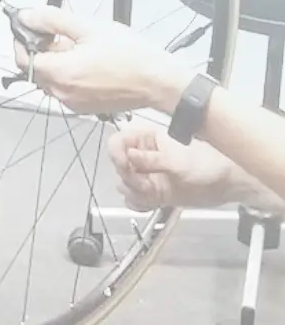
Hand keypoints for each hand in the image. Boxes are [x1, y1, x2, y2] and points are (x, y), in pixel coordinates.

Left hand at [13, 5, 178, 114]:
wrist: (157, 81)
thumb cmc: (129, 54)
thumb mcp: (89, 27)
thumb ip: (53, 20)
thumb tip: (27, 16)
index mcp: (61, 73)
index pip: (22, 59)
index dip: (21, 41)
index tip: (29, 27)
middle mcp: (62, 94)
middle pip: (34, 71)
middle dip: (38, 51)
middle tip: (56, 32)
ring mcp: (73, 104)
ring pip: (49, 80)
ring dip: (53, 62)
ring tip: (75, 45)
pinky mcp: (85, 108)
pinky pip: (64, 89)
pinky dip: (66, 74)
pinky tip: (85, 60)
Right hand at [107, 121, 234, 210]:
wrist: (226, 184)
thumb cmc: (206, 164)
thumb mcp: (178, 161)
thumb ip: (152, 159)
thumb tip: (129, 155)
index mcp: (147, 139)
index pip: (118, 141)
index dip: (117, 154)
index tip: (125, 167)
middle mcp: (144, 155)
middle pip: (118, 165)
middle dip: (129, 178)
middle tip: (146, 186)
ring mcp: (148, 174)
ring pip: (124, 184)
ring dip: (134, 192)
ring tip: (153, 194)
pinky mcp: (154, 192)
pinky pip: (134, 199)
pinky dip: (139, 203)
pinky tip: (152, 203)